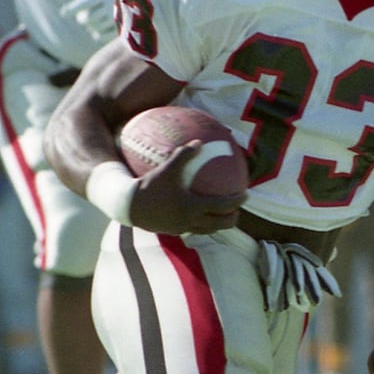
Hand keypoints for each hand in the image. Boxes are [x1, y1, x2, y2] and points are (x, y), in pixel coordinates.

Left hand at [60, 0, 119, 42]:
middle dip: (83, 19)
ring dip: (91, 27)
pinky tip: (99, 32)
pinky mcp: (123, 30)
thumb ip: (92, 1)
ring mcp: (118, 19)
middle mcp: (112, 6)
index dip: (73, 8)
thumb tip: (71, 14)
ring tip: (95, 23)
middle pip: (88, 18)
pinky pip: (101, 36)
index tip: (63, 13)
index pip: (86, 2)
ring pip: (94, 28)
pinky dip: (97, 35)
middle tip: (83, 19)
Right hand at [127, 141, 244, 234]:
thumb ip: (183, 155)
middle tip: (238, 210)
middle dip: (232, 218)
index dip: (237, 201)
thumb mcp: (167, 169)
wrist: (128, 206)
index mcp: (193, 207)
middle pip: (220, 224)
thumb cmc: (149, 186)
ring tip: (223, 216)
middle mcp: (190, 221)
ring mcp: (182, 229)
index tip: (245, 195)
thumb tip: (199, 142)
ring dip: (218, 224)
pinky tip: (199, 216)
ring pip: (207, 230)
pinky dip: (202, 225)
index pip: (222, 206)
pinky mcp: (173, 231)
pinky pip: (193, 230)